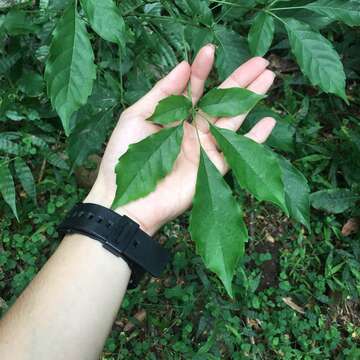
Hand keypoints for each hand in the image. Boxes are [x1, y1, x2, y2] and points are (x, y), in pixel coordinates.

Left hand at [85, 45, 275, 234]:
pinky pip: (238, 150)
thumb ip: (161, 93)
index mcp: (173, 117)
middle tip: (259, 60)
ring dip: (250, 99)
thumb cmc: (124, 158)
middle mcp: (192, 129)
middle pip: (220, 101)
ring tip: (268, 77)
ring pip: (233, 119)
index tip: (210, 50)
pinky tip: (267, 121)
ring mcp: (205, 148)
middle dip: (239, 80)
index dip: (202, 69)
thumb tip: (182, 65)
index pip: (193, 89)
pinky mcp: (214, 168)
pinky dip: (254, 138)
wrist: (129, 200)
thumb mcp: (137, 117)